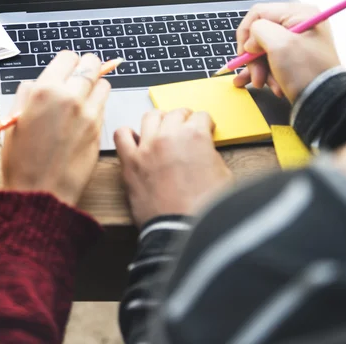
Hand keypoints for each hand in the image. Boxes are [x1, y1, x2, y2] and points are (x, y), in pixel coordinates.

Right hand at [2, 51, 110, 205]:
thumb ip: (27, 95)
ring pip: (103, 83)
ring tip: (83, 96)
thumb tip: (37, 83)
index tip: (65, 69)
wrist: (41, 193)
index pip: (68, 57)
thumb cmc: (22, 160)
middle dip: (86, 67)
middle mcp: (70, 97)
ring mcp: (89, 113)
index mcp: (45, 91)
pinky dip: (98, 104)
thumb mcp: (14, 121)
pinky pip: (104, 105)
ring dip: (95, 85)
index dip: (67, 62)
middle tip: (80, 75)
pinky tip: (85, 115)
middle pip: (91, 65)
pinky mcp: (100, 128)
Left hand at [114, 109, 231, 226]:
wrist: (183, 231)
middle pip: (176, 113)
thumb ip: (211, 154)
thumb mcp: (224, 175)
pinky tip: (136, 141)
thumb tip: (204, 150)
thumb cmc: (205, 209)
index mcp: (195, 136)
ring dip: (159, 120)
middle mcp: (169, 136)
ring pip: (150, 117)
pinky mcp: (130, 162)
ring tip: (163, 129)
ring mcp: (147, 147)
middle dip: (184, 119)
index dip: (205, 124)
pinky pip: (121, 135)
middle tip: (186, 128)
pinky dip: (128, 134)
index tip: (204, 129)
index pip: (201, 116)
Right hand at [233, 3, 340, 102]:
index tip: (244, 53)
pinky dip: (265, 73)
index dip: (246, 33)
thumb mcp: (279, 44)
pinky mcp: (295, 59)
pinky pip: (272, 61)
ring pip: (263, 50)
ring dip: (259, 68)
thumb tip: (251, 42)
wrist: (325, 103)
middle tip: (256, 75)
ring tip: (262, 84)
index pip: (258, 13)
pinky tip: (263, 84)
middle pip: (260, 34)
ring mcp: (297, 42)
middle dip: (254, 57)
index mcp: (299, 14)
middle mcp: (299, 24)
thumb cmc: (305, 71)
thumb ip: (258, 31)